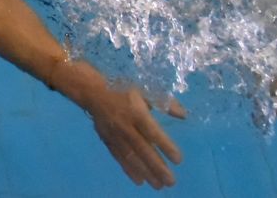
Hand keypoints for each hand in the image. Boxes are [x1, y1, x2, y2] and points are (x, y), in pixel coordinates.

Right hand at [68, 72, 186, 188]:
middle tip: (171, 181)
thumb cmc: (123, 90)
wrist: (93, 92)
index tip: (178, 160)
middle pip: (143, 149)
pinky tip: (139, 180)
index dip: (165, 146)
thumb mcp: (145, 90)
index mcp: (136, 112)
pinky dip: (129, 170)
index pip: (153, 132)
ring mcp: (115, 136)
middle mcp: (126, 127)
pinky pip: (119, 158)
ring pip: (131, 157)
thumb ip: (165, 103)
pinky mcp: (108, 141)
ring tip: (159, 185)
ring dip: (146, 172)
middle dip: (157, 167)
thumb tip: (183, 115)